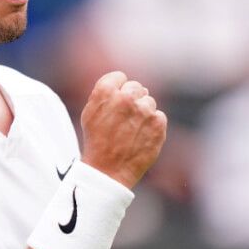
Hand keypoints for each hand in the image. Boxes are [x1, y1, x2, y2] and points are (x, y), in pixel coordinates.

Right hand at [79, 71, 166, 188]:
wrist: (108, 172)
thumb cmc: (96, 142)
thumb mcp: (90, 113)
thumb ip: (105, 93)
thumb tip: (122, 82)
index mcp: (106, 91)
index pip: (120, 77)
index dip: (117, 90)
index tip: (115, 103)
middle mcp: (127, 97)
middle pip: (136, 87)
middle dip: (132, 99)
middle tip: (124, 118)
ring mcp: (145, 110)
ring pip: (149, 102)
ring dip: (143, 113)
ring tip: (130, 131)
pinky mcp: (158, 124)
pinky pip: (159, 116)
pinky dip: (152, 126)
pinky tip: (141, 137)